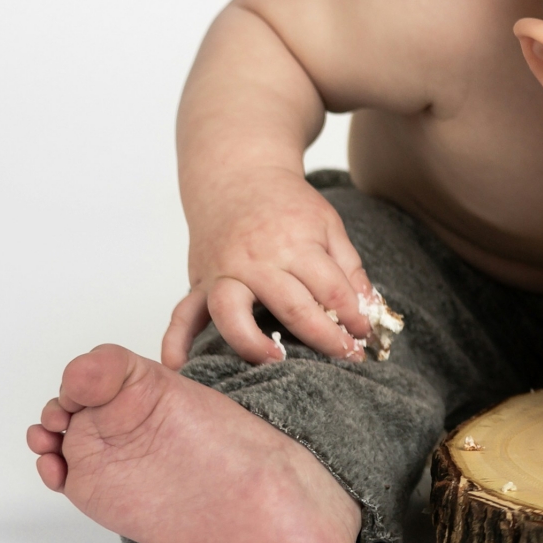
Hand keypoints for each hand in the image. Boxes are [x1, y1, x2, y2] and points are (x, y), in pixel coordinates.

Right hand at [164, 169, 376, 368]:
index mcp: (294, 244)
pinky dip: (175, 341)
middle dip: (324, 337)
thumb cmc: (286, 204)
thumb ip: (348, 267)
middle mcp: (256, 260)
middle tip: (346, 357)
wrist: (236, 175)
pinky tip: (179, 367)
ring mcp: (223, 272)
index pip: (332, 289)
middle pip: (291, 306)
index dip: (354, 316)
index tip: (365, 336)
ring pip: (231, 312)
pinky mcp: (199, 282)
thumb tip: (368, 308)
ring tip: (276, 362)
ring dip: (251, 342)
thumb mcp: (328, 225)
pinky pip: (181, 314)